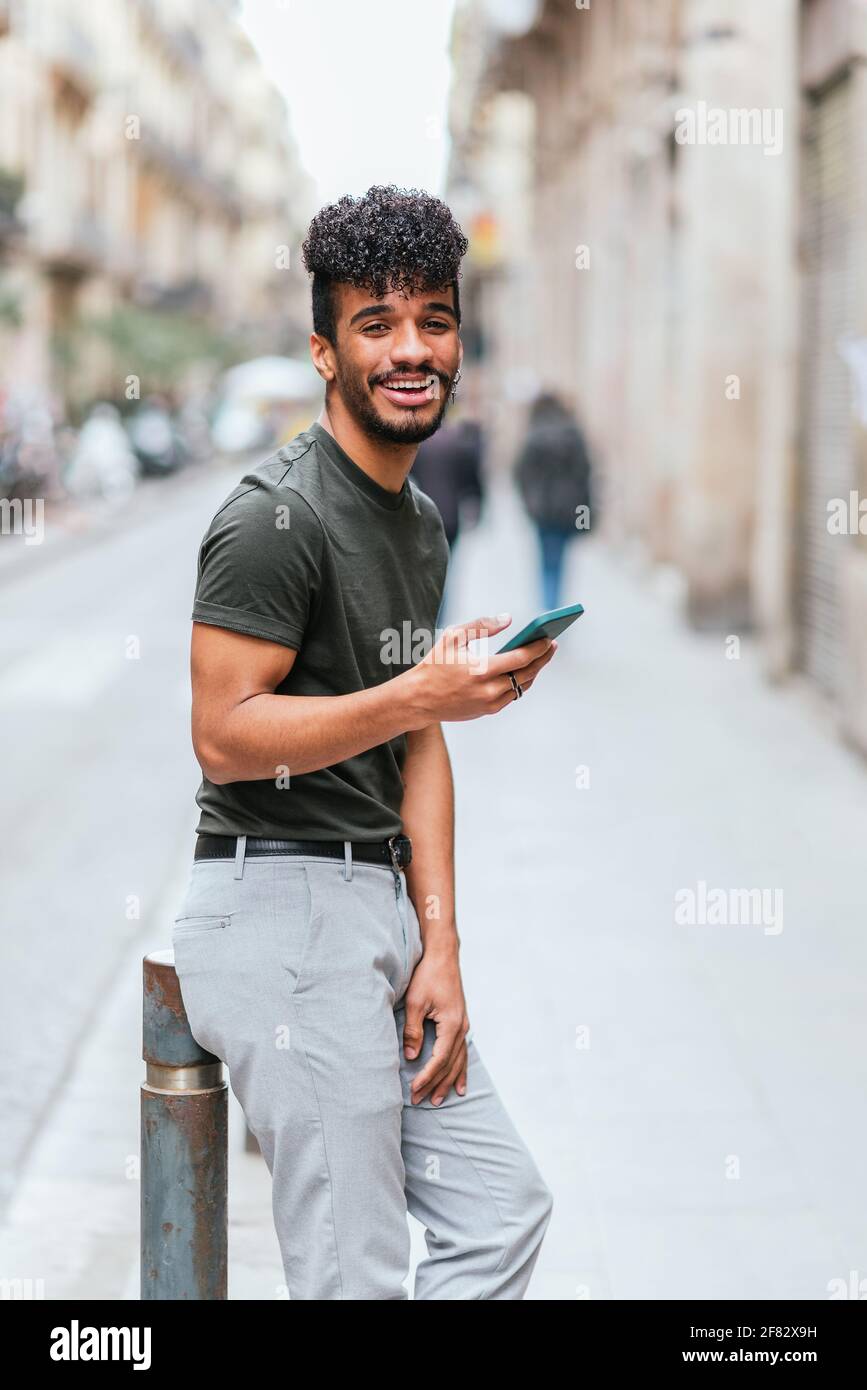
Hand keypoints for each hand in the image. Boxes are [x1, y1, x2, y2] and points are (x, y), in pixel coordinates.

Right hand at [402, 613, 557, 728]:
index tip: (549, 638)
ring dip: (533, 671)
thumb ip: (482, 626)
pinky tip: (523, 670)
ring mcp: (490, 703)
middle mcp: (489, 690)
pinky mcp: (487, 711)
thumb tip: (508, 619)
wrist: (418, 700)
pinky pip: (511, 695)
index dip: (538, 648)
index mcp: (482, 670)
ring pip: (522, 686)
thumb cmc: (434, 664)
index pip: (521, 658)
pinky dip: (520, 682)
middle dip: (542, 658)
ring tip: (539, 656)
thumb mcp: (453, 637)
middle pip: (527, 673)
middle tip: (551, 645)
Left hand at [402, 946, 469, 1105]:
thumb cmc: (428, 975)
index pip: (439, 1059)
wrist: (442, 955)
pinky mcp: (460, 1022)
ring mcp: (463, 1025)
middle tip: (421, 1101)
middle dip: (436, 1084)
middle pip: (450, 1064)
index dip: (427, 1077)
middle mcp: (461, 1028)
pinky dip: (460, 1069)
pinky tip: (460, 1083)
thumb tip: (411, 1056)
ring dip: (449, 1081)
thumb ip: (413, 1031)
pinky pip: (462, 1052)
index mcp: (451, 1024)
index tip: (414, 1090)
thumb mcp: (415, 1002)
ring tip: (441, 1099)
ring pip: (458, 1061)